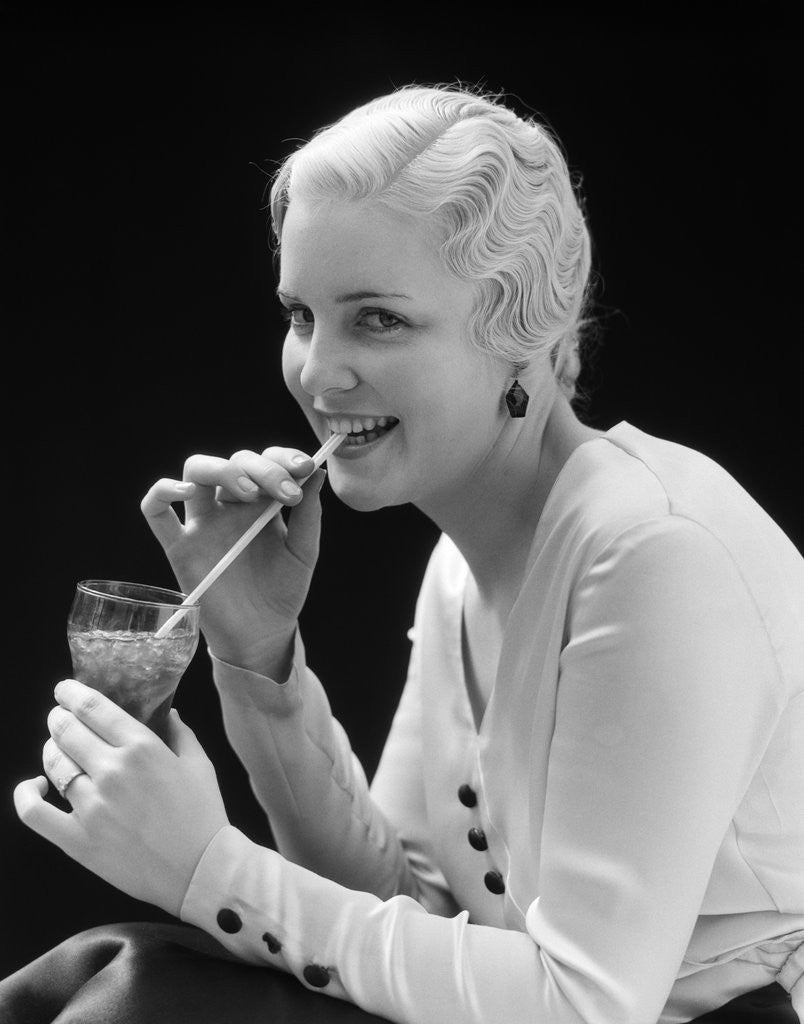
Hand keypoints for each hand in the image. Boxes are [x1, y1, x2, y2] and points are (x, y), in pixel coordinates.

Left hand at [13, 679, 228, 917]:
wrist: (200, 870)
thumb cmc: (203, 814)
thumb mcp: (199, 764)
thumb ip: (180, 733)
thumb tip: (168, 713)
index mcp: (142, 747)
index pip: (93, 708)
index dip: (72, 693)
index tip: (65, 690)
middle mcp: (113, 771)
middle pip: (67, 730)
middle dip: (58, 717)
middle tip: (59, 716)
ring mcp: (91, 805)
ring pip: (53, 763)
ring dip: (50, 749)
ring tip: (56, 748)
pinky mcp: (77, 838)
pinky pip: (34, 811)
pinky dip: (25, 793)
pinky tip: (33, 785)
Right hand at [141, 446, 324, 671]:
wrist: (263, 633)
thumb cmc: (283, 590)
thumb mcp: (304, 551)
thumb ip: (309, 514)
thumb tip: (319, 470)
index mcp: (261, 501)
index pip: (265, 461)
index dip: (283, 457)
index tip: (306, 468)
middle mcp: (230, 505)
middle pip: (235, 462)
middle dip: (262, 469)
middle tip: (286, 493)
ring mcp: (203, 523)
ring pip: (195, 470)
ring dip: (221, 469)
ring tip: (249, 493)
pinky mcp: (180, 546)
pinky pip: (156, 510)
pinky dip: (162, 491)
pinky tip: (183, 491)